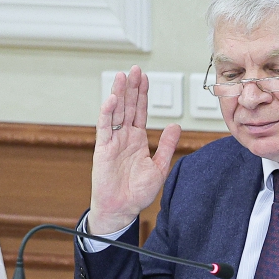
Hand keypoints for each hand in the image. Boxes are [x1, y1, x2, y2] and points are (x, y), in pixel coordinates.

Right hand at [89, 67, 181, 234]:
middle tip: (135, 69)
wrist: (123, 209)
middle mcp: (124, 137)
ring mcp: (113, 141)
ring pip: (115, 113)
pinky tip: (111, 100)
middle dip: (132, 88)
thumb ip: (167, 146)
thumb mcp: (160, 167)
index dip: (143, 95)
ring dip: (119, 95)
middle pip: (128, 107)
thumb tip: (176, 125)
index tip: (145, 78)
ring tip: (122, 77)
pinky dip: (107, 114)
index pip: (140, 112)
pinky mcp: (103, 149)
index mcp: (137, 139)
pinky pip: (104, 128)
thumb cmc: (137, 192)